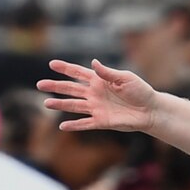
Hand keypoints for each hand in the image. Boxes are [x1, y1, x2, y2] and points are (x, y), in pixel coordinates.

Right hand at [38, 58, 158, 132]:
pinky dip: (74, 125)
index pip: (78, 73)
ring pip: (73, 105)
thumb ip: (107, 72)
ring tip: (46, 103)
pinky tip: (62, 126)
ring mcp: (96, 108)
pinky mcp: (100, 121)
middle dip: (55, 86)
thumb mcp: (125, 78)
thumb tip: (93, 63)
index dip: (65, 68)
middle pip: (70, 89)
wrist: (149, 110)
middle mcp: (94, 93)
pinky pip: (84, 124)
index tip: (51, 64)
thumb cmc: (140, 91)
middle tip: (40, 84)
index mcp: (99, 80)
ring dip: (60, 104)